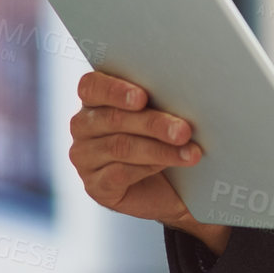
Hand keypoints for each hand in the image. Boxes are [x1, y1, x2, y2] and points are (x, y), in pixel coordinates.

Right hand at [67, 71, 230, 254]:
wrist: (166, 186)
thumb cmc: (162, 138)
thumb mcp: (160, 113)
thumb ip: (160, 100)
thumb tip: (185, 93)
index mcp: (95, 99)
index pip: (92, 86)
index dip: (115, 90)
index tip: (142, 97)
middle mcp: (84, 126)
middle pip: (113, 119)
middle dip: (153, 123)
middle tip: (183, 130)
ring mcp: (85, 158)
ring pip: (121, 147)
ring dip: (160, 149)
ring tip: (189, 152)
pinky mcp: (96, 186)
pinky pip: (120, 174)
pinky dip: (149, 168)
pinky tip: (170, 166)